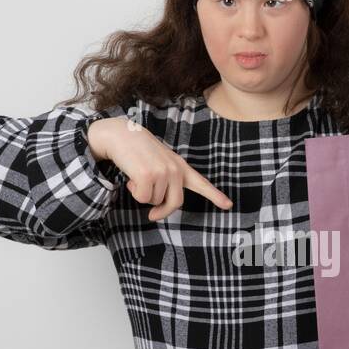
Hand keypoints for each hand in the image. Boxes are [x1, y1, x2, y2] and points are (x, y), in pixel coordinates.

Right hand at [88, 116, 232, 221]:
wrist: (120, 135)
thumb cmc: (138, 152)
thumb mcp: (158, 164)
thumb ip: (165, 183)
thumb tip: (156, 210)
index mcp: (180, 166)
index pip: (200, 183)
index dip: (215, 195)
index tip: (228, 205)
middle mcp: (175, 169)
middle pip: (175, 203)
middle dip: (161, 211)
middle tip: (151, 214)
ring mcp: (163, 172)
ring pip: (154, 201)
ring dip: (143, 193)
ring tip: (138, 175)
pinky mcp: (148, 175)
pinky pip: (142, 198)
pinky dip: (134, 191)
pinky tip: (131, 176)